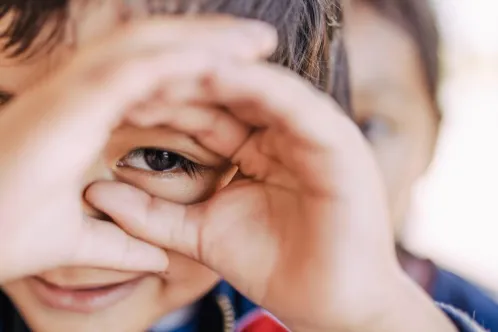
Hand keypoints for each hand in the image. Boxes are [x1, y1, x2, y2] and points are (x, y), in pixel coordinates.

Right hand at [0, 17, 275, 282]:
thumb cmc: (2, 236)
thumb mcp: (78, 240)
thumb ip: (120, 240)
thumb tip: (157, 257)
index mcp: (85, 116)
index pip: (153, 78)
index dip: (198, 70)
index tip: (243, 75)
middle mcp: (81, 93)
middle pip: (159, 51)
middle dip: (213, 42)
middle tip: (263, 42)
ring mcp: (74, 92)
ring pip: (152, 47)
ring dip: (208, 40)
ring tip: (259, 40)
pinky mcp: (70, 104)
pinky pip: (136, 69)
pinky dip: (181, 60)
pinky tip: (225, 58)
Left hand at [86, 59, 454, 330]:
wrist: (333, 307)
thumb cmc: (276, 268)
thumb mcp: (202, 233)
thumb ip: (153, 215)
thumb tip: (97, 193)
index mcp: (258, 151)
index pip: (208, 116)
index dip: (166, 105)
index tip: (120, 100)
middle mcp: (286, 134)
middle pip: (231, 95)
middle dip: (185, 83)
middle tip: (139, 73)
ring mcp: (313, 133)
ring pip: (261, 89)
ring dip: (215, 74)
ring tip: (170, 64)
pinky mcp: (337, 140)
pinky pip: (295, 104)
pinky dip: (258, 87)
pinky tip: (217, 75)